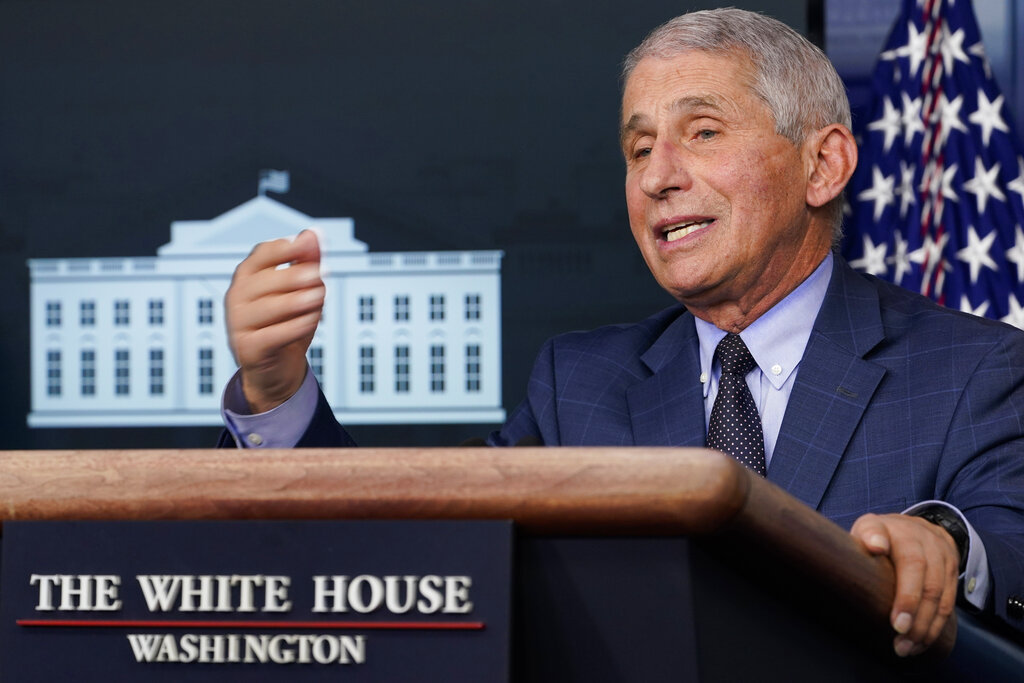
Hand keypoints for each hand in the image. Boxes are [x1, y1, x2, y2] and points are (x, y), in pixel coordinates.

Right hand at [225, 230, 324, 412]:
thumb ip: (306, 262)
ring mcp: (239, 323)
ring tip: (319, 296)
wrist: (276, 368)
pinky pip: (273, 335)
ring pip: (270, 307)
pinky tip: (312, 320)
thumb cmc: (287, 324)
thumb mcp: (300, 290)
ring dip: (298, 301)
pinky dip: (295, 327)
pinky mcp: (248, 348)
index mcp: (248, 276)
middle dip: (295, 276)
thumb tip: (312, 234)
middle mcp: (237, 296)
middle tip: (319, 274)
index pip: (263, 254)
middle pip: (266, 280)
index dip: (285, 248)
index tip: (307, 245)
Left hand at [850, 513, 959, 656]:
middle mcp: (929, 544)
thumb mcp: (868, 527)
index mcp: (904, 533)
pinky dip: (936, 626)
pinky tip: (922, 641)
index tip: (896, 623)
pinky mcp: (953, 572)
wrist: (912, 526)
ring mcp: (944, 558)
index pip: (912, 565)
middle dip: (917, 620)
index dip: (907, 596)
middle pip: (930, 587)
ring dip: (927, 628)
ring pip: (942, 599)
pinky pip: (949, 603)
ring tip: (908, 648)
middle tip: (900, 644)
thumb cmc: (880, 534)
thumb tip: (875, 546)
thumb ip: (868, 534)